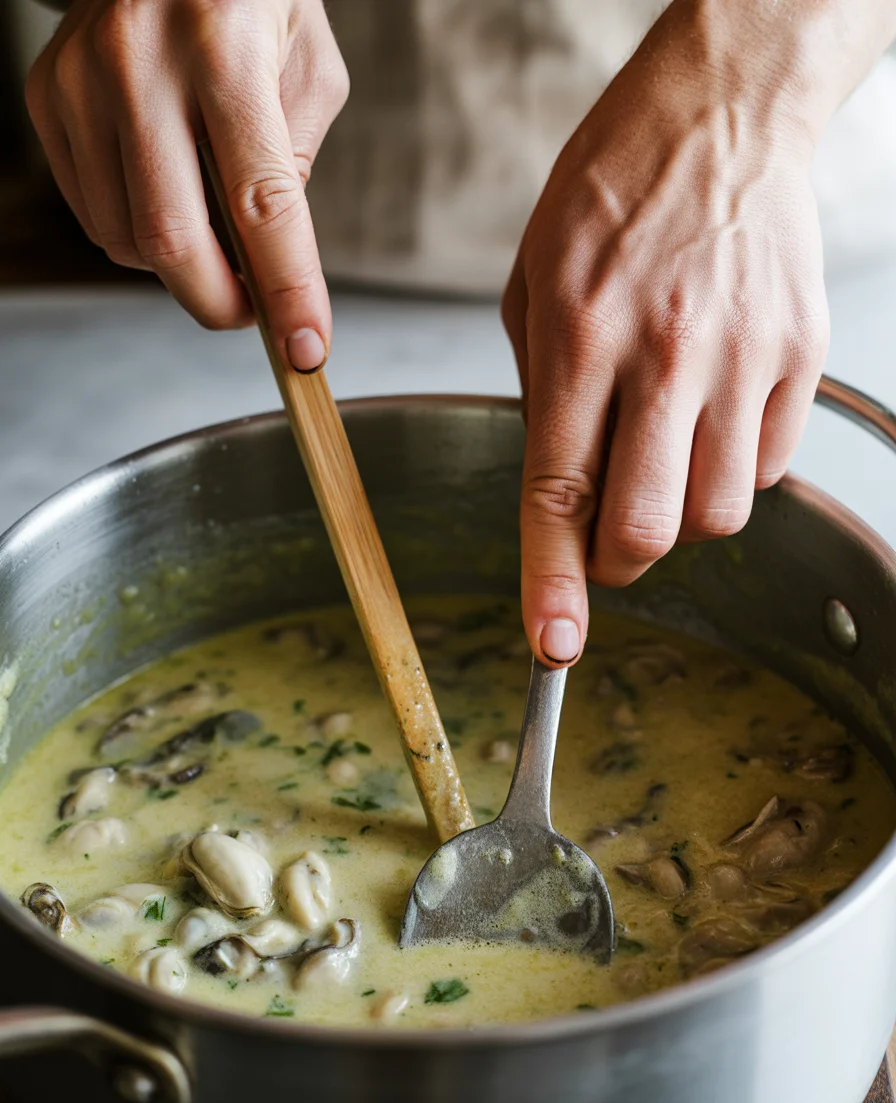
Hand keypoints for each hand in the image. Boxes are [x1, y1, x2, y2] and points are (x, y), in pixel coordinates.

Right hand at [26, 0, 348, 370]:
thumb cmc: (254, 0)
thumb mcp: (309, 69)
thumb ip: (295, 167)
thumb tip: (271, 263)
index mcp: (225, 51)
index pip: (261, 204)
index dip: (286, 290)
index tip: (306, 350)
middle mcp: (140, 64)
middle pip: (173, 242)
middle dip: (220, 305)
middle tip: (253, 313)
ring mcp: (81, 81)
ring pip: (127, 240)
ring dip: (182, 265)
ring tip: (215, 229)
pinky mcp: (48, 97)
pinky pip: (95, 213)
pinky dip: (140, 234)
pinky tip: (169, 194)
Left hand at [502, 1, 832, 666]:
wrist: (720, 115)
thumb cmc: (612, 190)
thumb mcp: (534, 279)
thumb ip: (541, 392)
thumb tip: (562, 488)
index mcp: (580, 334)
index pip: (560, 490)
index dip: (552, 582)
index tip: (551, 643)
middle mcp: (666, 353)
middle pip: (649, 526)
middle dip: (618, 563)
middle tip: (607, 540)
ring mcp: (744, 355)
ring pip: (718, 511)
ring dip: (680, 514)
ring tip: (663, 455)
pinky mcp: (799, 354)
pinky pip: (769, 466)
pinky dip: (732, 470)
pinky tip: (710, 418)